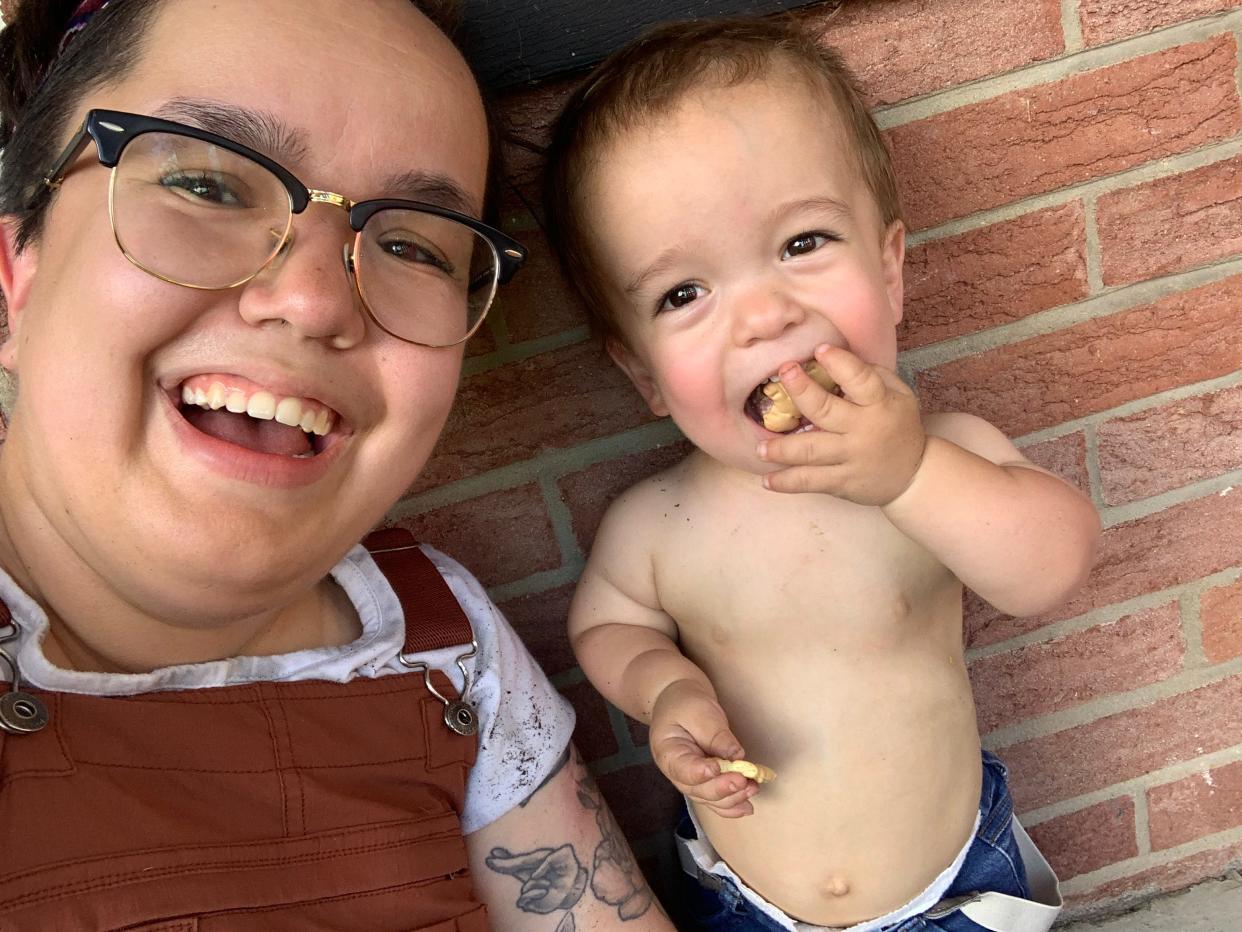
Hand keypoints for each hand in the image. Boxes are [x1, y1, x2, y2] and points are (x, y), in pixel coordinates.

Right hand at [649, 679, 757, 818]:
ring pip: (709, 798)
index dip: (700, 772)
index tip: (717, 768)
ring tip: (752, 788)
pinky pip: (715, 800)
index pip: (682, 768)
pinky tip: (746, 808)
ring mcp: (690, 779)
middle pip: (697, 789)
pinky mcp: (704, 781)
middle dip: (722, 788)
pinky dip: (731, 806)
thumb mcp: (698, 710)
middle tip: (742, 780)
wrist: (678, 701)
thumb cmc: (684, 703)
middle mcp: (676, 772)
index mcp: (667, 751)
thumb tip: (736, 756)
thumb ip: (715, 734)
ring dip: (732, 797)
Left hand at [758, 344, 925, 504]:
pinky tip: (765, 481)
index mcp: (880, 404)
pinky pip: (810, 482)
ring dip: (782, 449)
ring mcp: (850, 458)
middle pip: (825, 410)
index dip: (840, 363)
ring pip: (811, 451)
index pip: (860, 380)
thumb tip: (836, 356)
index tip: (819, 349)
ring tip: (760, 447)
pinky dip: (786, 482)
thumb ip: (872, 375)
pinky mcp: (842, 482)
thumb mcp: (899, 395)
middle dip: (801, 391)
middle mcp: (863, 430)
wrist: (913, 475)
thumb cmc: (898, 425)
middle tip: (783, 374)